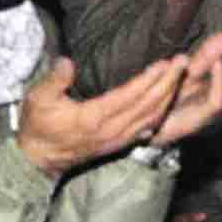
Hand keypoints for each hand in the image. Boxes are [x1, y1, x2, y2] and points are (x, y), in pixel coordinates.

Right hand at [16, 55, 187, 177]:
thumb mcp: (37, 99)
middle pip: (148, 106)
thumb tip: (66, 62)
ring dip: (169, 96)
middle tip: (184, 62)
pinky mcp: (119, 144)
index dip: (149, 80)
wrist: (38, 159)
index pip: (130, 96)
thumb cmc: (37, 126)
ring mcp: (117, 139)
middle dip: (168, 83)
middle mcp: (111, 130)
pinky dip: (162, 113)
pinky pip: (147, 128)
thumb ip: (54, 81)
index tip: (165, 62)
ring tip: (181, 75)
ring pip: (151, 117)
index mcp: (93, 118)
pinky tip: (171, 102)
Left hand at [149, 31, 221, 146]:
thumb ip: (205, 57)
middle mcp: (219, 106)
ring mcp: (210, 115)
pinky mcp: (197, 120)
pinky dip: (219, 81)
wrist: (144, 128)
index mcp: (219, 95)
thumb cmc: (166, 102)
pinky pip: (215, 101)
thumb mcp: (186, 75)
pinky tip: (219, 63)